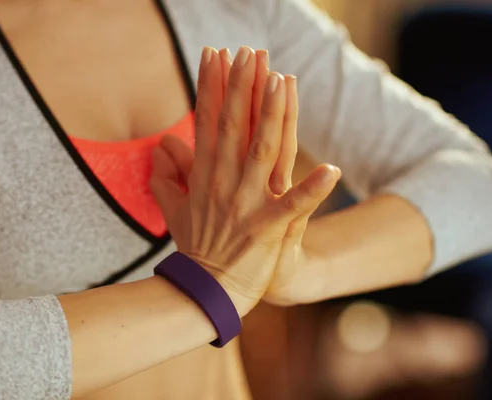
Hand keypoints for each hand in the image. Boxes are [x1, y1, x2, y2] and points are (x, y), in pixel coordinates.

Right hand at [150, 46, 338, 315]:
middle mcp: (224, 184)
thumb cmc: (196, 246)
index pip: (206, 122)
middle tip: (247, 51)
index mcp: (205, 176)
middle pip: (234, 127)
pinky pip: (294, 207)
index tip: (214, 54)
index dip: (209, 87)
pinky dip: (312, 190)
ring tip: (280, 80)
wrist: (207, 289)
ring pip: (263, 152)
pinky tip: (332, 169)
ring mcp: (246, 205)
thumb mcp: (175, 208)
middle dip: (240, 87)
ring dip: (272, 116)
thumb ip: (167, 175)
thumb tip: (160, 146)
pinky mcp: (267, 229)